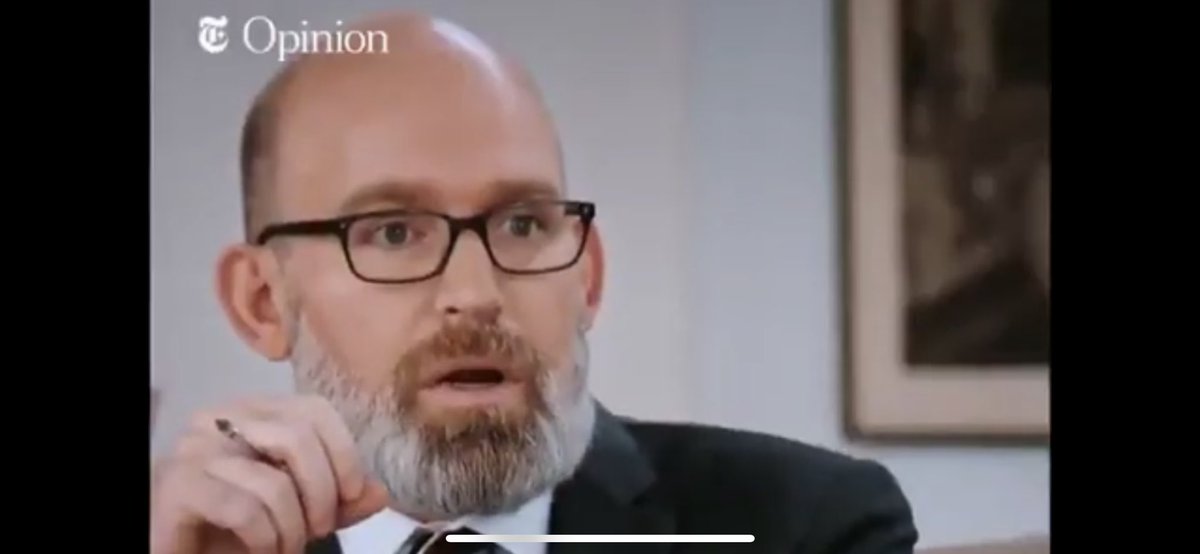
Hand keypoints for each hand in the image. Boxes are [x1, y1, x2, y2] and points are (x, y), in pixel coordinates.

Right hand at [150, 395, 389, 553]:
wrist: (182, 552)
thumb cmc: (233, 528)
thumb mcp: (298, 512)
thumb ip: (339, 501)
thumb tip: (379, 492)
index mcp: (253, 411)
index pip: (315, 409)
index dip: (344, 453)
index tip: (352, 495)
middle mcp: (220, 418)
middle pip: (299, 437)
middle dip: (322, 494)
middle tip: (318, 530)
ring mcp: (194, 449)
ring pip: (274, 482)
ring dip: (292, 529)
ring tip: (285, 548)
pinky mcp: (176, 485)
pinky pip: (244, 509)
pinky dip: (265, 539)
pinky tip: (261, 550)